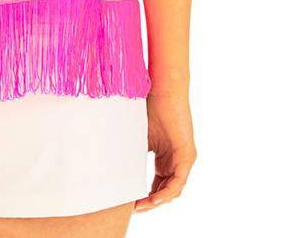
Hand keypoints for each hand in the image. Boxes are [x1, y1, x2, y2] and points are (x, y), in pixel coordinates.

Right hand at [135, 92, 195, 212]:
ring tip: (141, 206)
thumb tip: (110, 164)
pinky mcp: (187, 155)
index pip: (157, 183)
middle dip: (149, 202)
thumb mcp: (138, 135)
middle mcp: (177, 160)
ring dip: (157, 200)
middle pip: (165, 190)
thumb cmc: (149, 105)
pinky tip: (153, 198)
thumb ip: (132, 150)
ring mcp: (183, 159)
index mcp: (166, 156)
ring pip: (172, 189)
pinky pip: (178, 182)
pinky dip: (166, 192)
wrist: (162, 89)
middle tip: (133, 209)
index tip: (129, 201)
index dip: (144, 194)